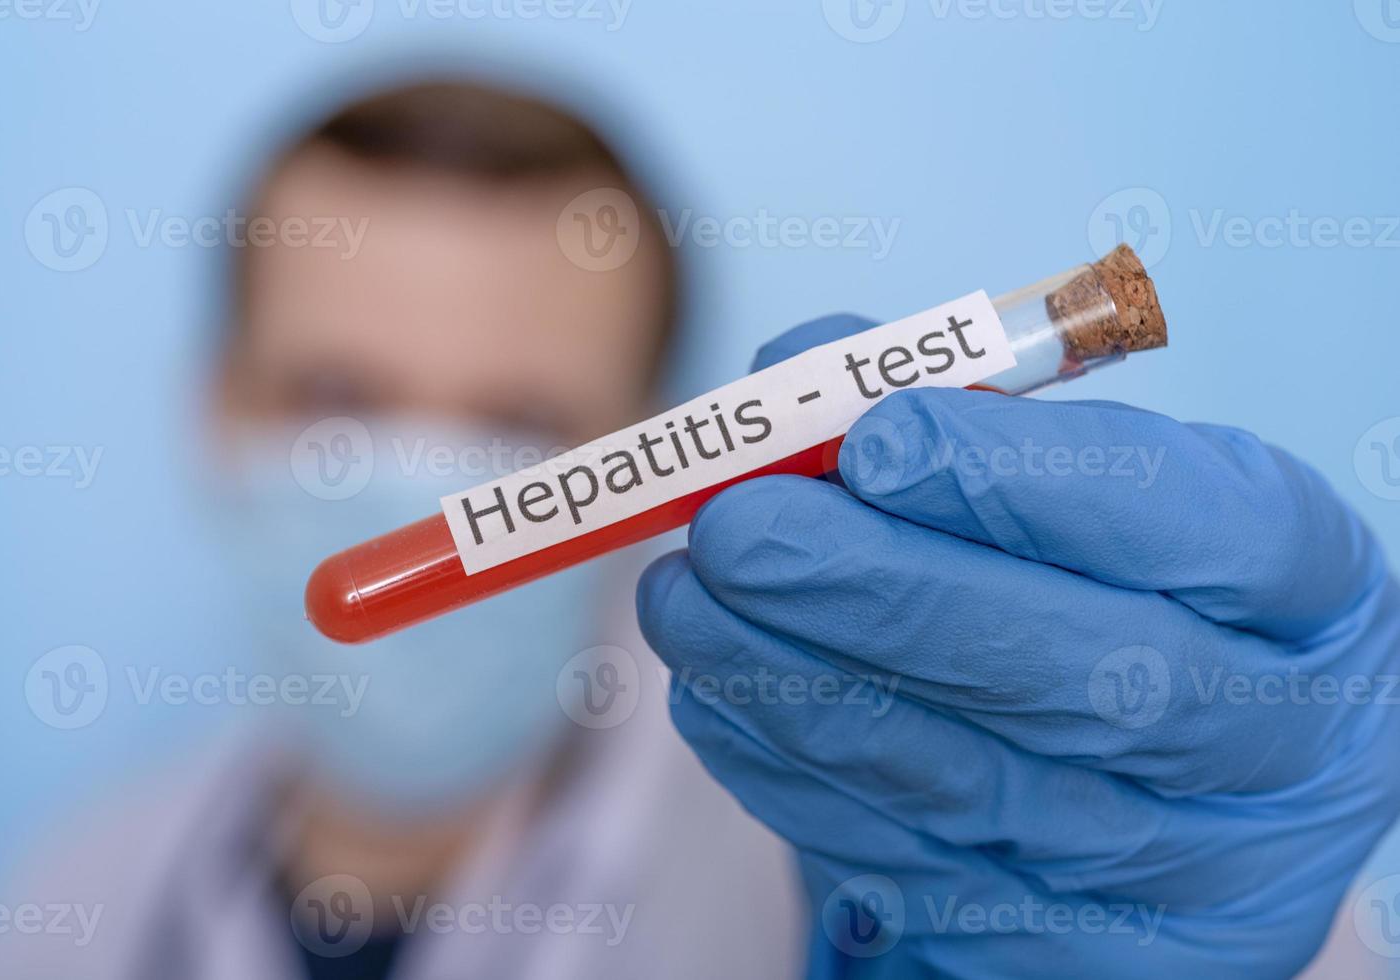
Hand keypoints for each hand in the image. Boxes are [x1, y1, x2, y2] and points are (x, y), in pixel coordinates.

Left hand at [636, 314, 1399, 977]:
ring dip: (796, 684)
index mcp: (1307, 597)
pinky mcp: (1072, 950)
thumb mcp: (1086, 487)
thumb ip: (955, 415)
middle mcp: (1271, 747)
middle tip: (736, 528)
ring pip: (970, 783)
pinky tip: (718, 692)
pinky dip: (791, 772)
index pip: (1209, 532)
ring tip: (686, 597)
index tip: (878, 437)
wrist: (1161, 782)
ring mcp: (1183, 876)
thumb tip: (797, 371)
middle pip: (1086, 679)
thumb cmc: (1115, 588)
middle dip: (884, 595)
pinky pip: (907, 866)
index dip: (1035, 484)